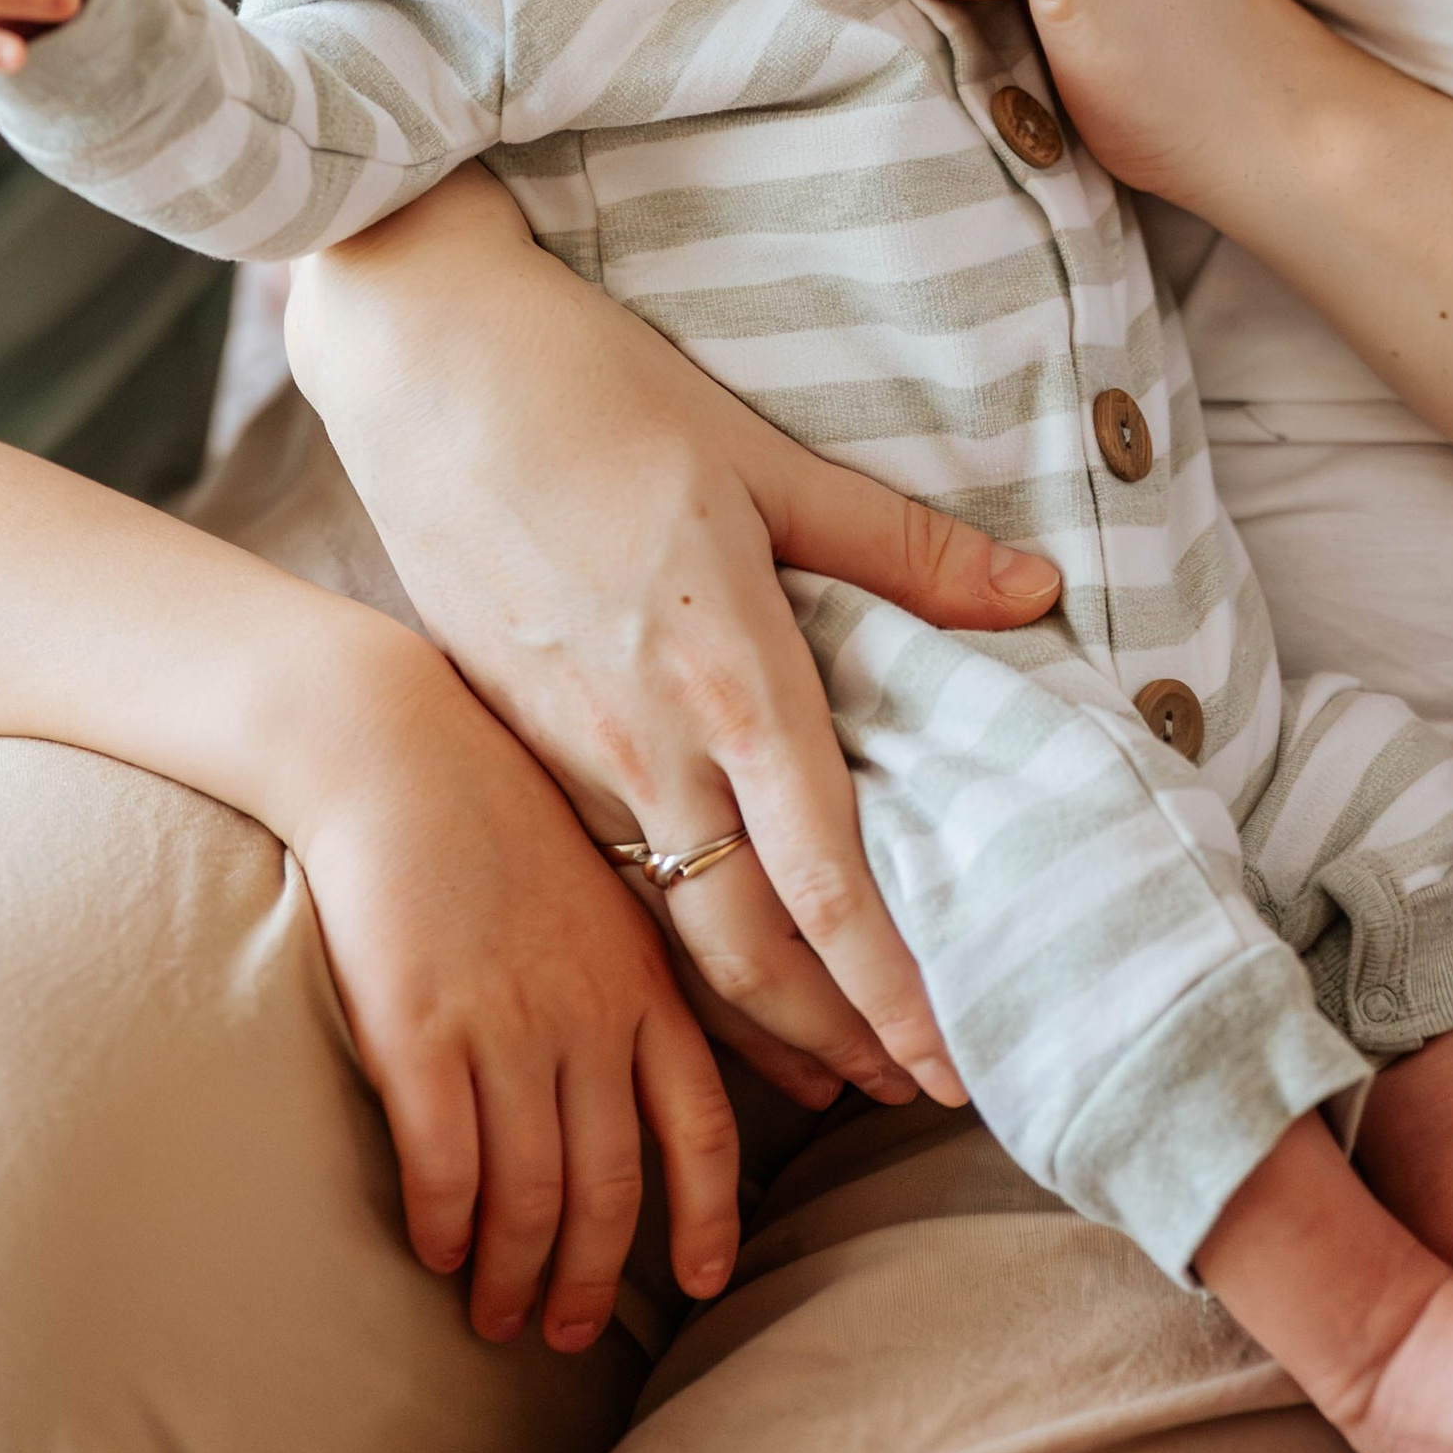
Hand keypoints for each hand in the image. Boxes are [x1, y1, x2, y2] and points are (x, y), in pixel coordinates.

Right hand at [282, 634, 740, 1349]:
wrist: (394, 751)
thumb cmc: (502, 822)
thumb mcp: (612, 892)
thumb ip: (663, 980)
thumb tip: (746, 1056)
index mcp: (643, 979)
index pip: (703, 1126)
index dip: (707, 1217)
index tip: (702, 1283)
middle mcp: (586, 1012)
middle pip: (611, 1184)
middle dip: (593, 1275)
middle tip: (564, 1332)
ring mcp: (504, 1022)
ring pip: (527, 1194)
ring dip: (514, 1273)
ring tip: (494, 1312)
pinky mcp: (418, 1028)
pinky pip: (443, 1165)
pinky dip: (445, 1226)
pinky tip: (434, 1248)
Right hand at [284, 169, 1062, 1108]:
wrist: (417, 358)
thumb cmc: (595, 387)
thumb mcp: (761, 455)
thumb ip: (898, 544)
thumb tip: (1036, 594)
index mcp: (726, 670)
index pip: (827, 876)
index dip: (894, 986)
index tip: (955, 1064)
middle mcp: (646, 739)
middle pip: (749, 943)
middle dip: (838, 1036)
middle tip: (918, 1094)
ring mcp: (569, 747)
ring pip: (672, 926)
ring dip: (759, 1009)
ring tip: (835, 1065)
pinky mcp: (518, 733)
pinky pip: (612, 872)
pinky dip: (674, 940)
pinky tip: (713, 951)